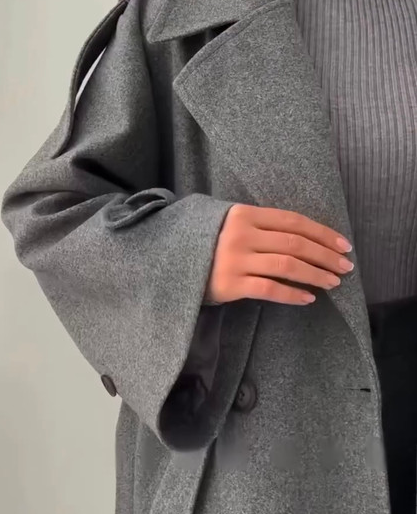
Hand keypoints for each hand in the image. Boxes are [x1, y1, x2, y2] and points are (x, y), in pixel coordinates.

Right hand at [204, 203, 353, 305]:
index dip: (322, 233)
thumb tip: (307, 238)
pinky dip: (292, 294)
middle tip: (345, 267)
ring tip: (332, 282)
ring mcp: (235, 260)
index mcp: (244, 214)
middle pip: (295, 243)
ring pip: (287, 266)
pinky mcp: (230, 285)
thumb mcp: (230, 224)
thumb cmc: (206, 243)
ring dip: (315, 274)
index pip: (293, 221)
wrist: (169, 263)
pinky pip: (269, 289)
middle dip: (325, 255)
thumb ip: (261, 226)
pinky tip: (308, 298)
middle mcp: (241, 235)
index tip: (343, 244)